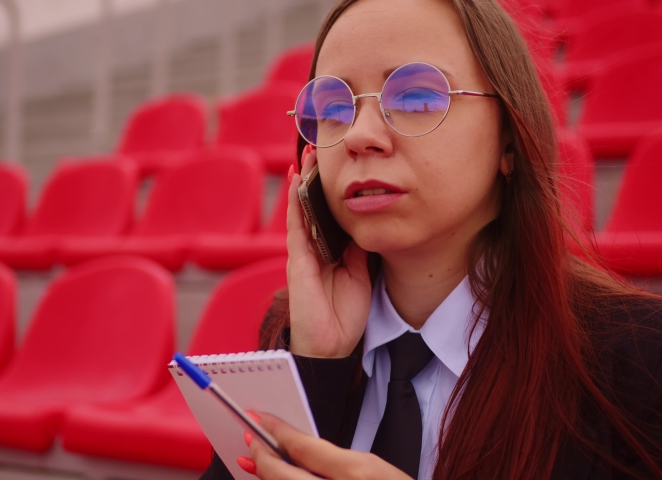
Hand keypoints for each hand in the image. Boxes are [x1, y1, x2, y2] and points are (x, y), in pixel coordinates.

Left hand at [238, 413, 410, 479]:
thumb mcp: (372, 467)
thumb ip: (333, 457)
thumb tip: (294, 448)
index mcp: (356, 474)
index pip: (302, 447)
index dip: (275, 430)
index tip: (258, 419)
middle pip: (281, 475)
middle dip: (261, 456)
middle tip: (251, 440)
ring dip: (264, 477)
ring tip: (253, 463)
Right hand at [286, 146, 371, 357]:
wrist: (332, 343)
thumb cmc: (345, 313)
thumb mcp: (361, 273)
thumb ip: (359, 248)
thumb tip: (366, 220)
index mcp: (330, 250)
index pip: (330, 213)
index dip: (332, 190)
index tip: (339, 165)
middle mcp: (314, 247)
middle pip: (313, 205)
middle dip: (315, 178)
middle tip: (321, 148)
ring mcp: (303, 251)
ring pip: (302, 209)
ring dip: (304, 181)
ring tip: (308, 155)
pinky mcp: (297, 259)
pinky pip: (295, 224)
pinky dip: (294, 201)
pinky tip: (296, 180)